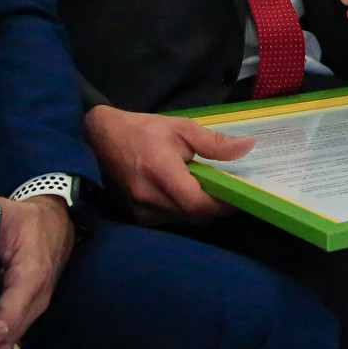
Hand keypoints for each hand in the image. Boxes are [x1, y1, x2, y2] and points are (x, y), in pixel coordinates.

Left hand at [0, 190, 75, 348]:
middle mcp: (36, 298)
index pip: (8, 317)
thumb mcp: (6, 208)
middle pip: (8, 335)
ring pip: (10, 338)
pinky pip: (11, 332)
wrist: (56, 224)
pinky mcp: (30, 309)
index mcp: (30, 277)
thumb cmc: (27, 219)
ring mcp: (36, 306)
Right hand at [82, 105, 248, 223]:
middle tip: (226, 191)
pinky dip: (181, 212)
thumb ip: (214, 142)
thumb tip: (248, 146)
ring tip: (202, 190)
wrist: (99, 139)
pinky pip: (169, 221)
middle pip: (194, 217)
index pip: (198, 203)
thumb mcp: (181, 127)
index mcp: (161, 171)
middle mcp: (148, 197)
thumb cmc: (143, 130)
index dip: (223, 205)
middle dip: (214, 208)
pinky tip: (182, 195)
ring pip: (183, 222)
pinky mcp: (135, 217)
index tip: (239, 195)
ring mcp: (139, 210)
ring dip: (198, 211)